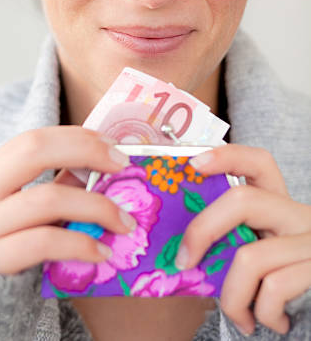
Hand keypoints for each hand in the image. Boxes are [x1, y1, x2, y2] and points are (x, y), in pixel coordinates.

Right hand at [0, 127, 135, 274]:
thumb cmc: (10, 241)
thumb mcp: (27, 205)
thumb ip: (60, 181)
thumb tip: (109, 161)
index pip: (34, 139)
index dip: (78, 138)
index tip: (115, 148)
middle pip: (34, 151)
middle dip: (86, 152)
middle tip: (123, 167)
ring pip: (47, 199)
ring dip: (95, 206)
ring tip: (125, 221)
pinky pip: (44, 242)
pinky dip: (80, 244)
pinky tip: (102, 252)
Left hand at [174, 144, 310, 335]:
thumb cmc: (277, 282)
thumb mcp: (260, 249)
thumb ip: (232, 240)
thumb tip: (180, 249)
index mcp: (280, 204)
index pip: (258, 163)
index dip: (226, 156)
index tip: (194, 163)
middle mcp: (299, 215)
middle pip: (242, 201)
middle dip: (202, 231)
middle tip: (183, 262)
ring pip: (251, 256)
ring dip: (232, 296)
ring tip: (237, 315)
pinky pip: (273, 289)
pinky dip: (261, 314)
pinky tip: (266, 322)